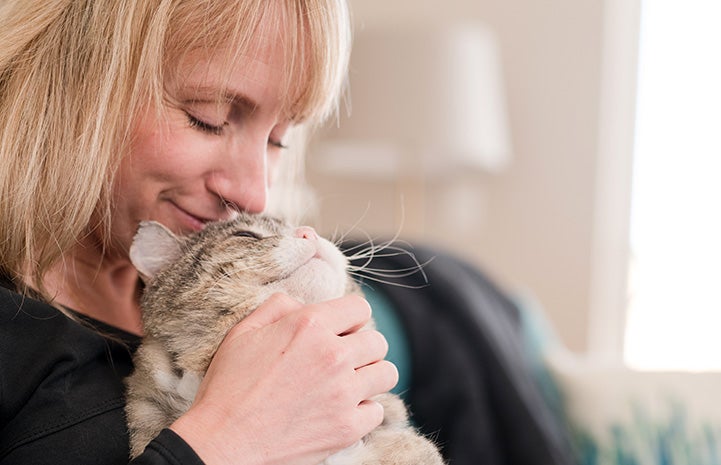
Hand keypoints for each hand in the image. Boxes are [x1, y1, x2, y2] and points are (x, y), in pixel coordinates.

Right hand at [170, 293, 398, 464]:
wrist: (222, 444)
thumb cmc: (228, 387)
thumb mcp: (243, 333)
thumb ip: (278, 307)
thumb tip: (303, 304)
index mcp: (309, 326)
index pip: (360, 308)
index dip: (350, 319)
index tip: (339, 332)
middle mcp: (333, 355)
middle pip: (377, 341)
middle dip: (362, 347)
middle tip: (341, 361)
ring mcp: (343, 393)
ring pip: (386, 373)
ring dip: (370, 376)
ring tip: (348, 384)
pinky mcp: (347, 427)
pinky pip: (377, 411)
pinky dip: (363, 411)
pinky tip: (341, 410)